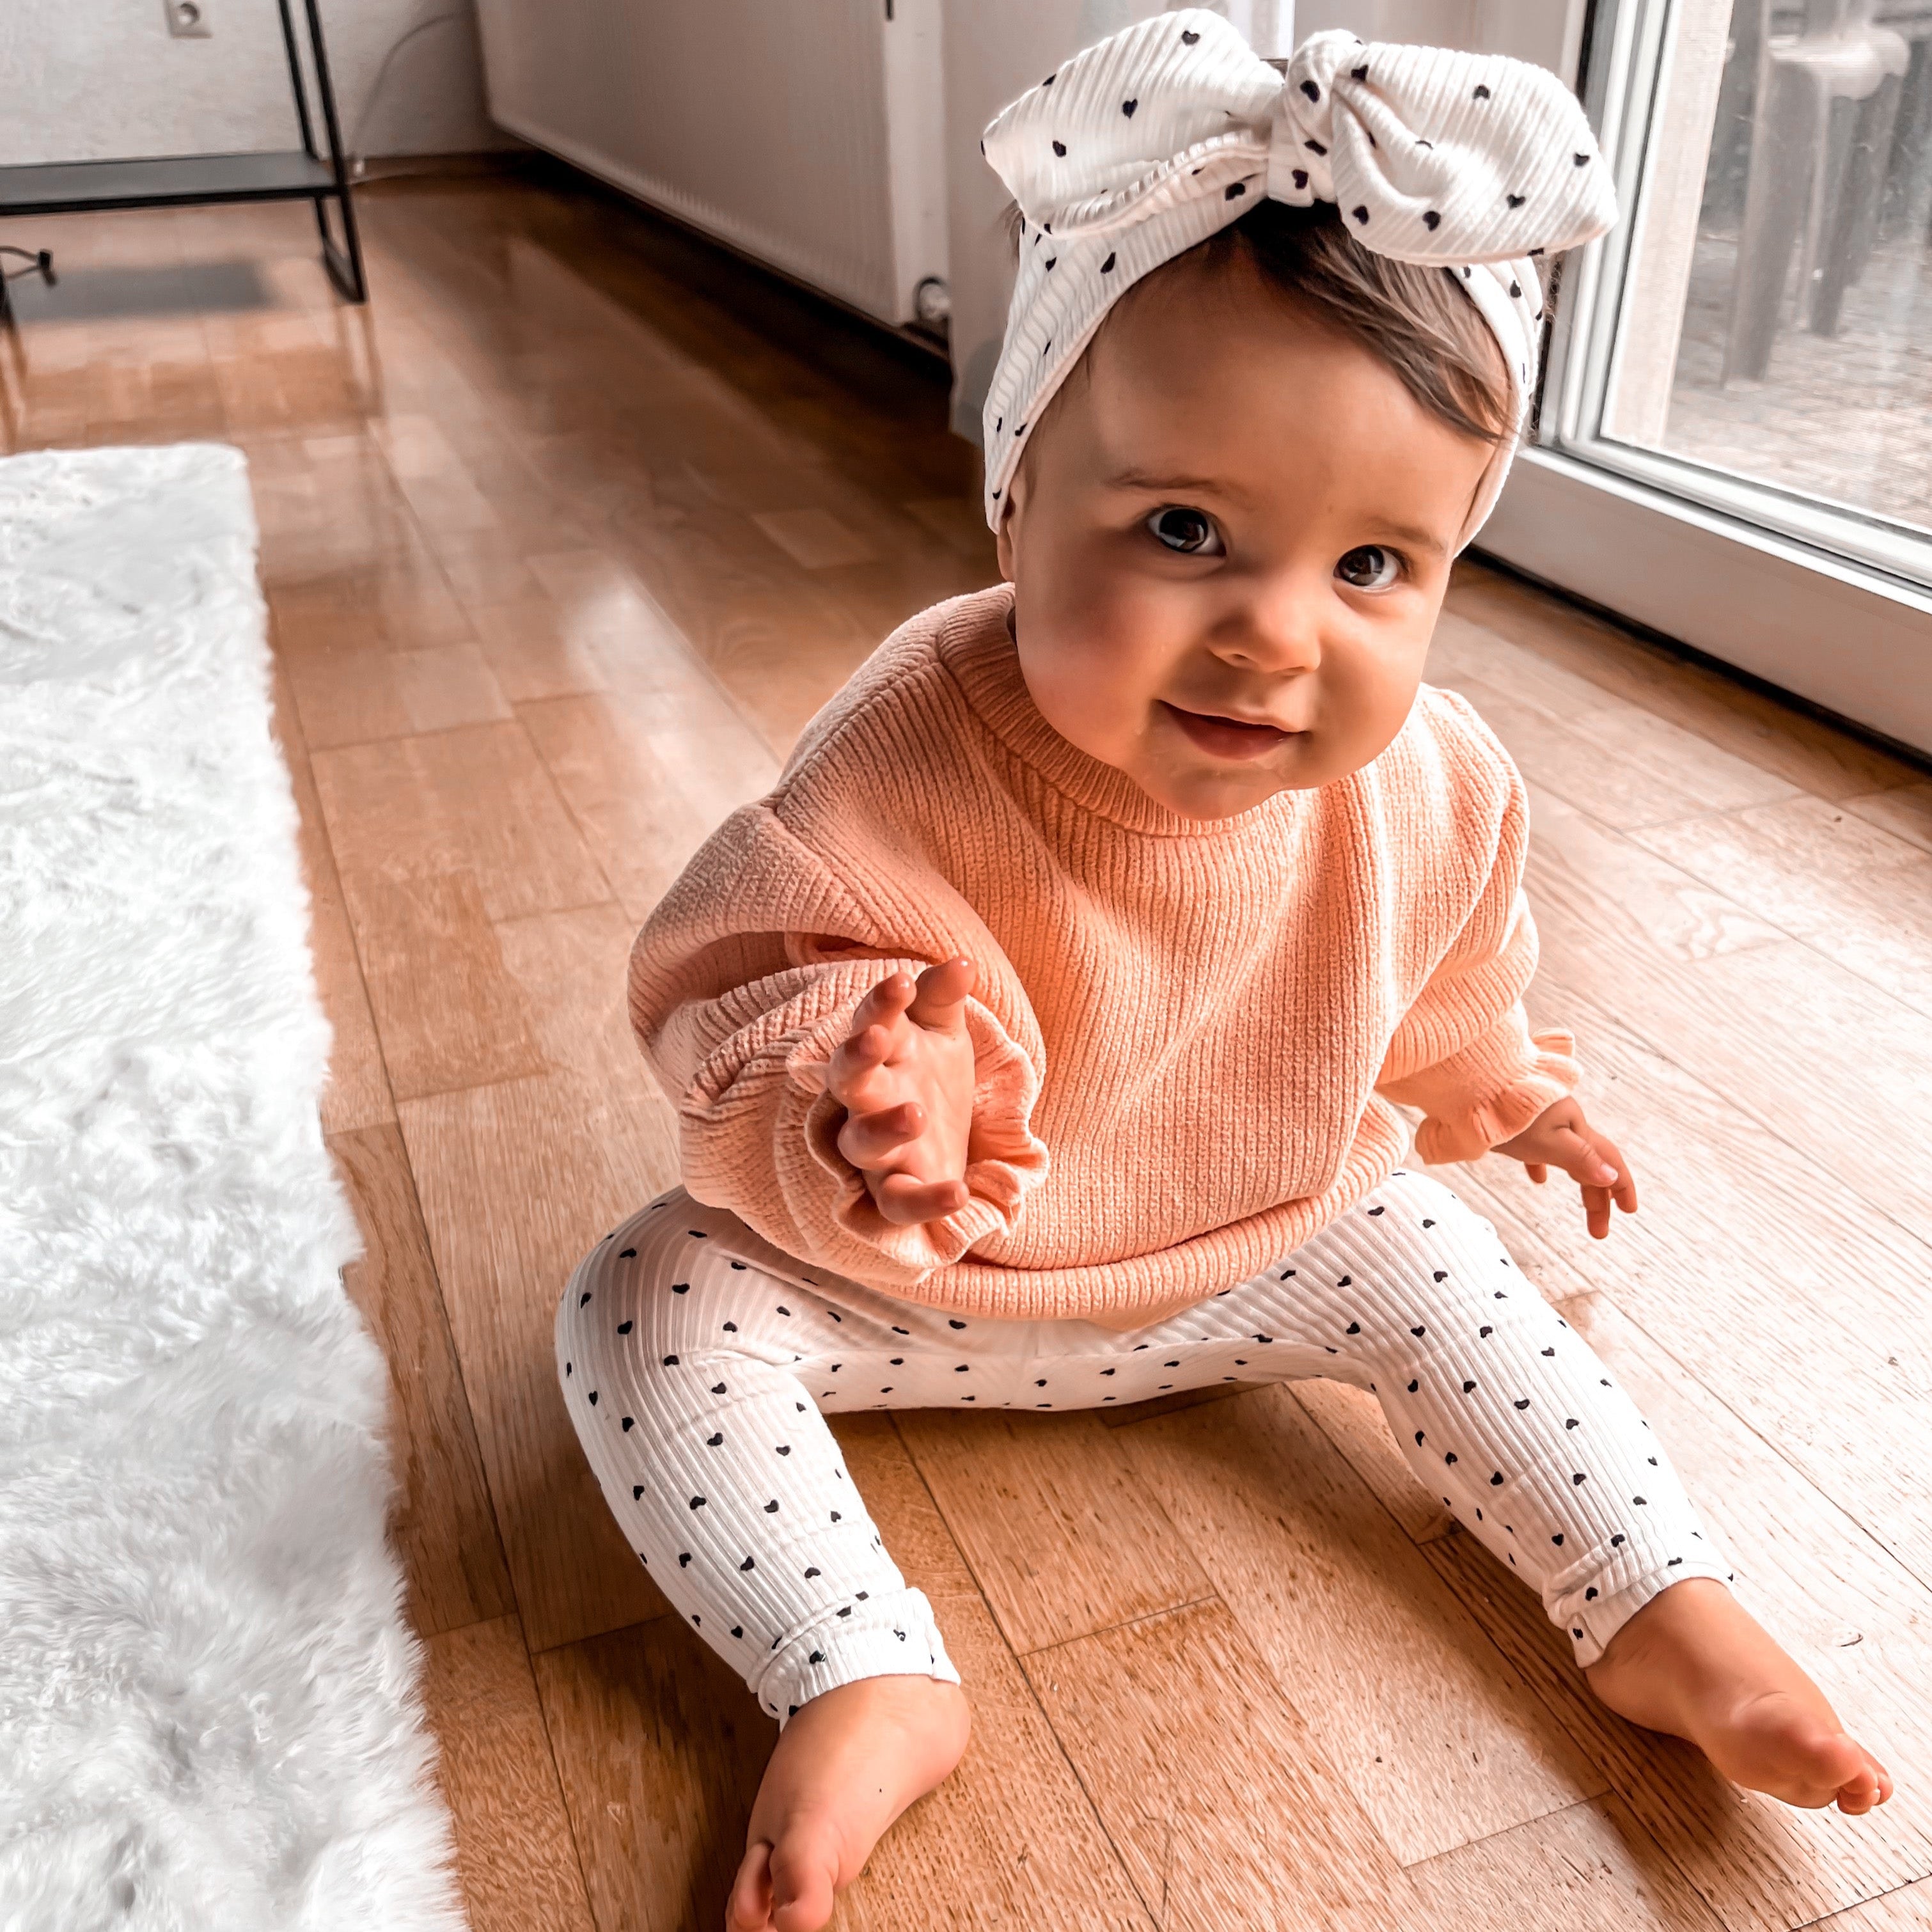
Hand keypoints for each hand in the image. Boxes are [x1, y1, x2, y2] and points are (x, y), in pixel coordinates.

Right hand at [818, 959, 978, 1226]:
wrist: (945, 1140)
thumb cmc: (931, 1075)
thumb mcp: (943, 1032)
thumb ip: (943, 998)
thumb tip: (962, 962)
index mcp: (879, 1055)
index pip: (870, 1022)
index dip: (881, 1004)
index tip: (901, 981)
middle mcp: (867, 1101)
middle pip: (847, 1079)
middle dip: (855, 1059)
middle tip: (873, 1037)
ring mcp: (878, 1149)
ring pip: (861, 1143)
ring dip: (883, 1128)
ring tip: (915, 1114)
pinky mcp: (897, 1189)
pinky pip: (899, 1202)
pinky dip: (926, 1202)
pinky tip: (958, 1193)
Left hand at [1493, 1096, 1636, 1239]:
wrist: (1469, 1081)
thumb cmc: (1506, 1111)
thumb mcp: (1548, 1140)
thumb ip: (1580, 1159)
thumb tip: (1611, 1177)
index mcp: (1574, 1125)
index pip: (1607, 1158)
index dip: (1621, 1185)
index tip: (1629, 1211)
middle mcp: (1562, 1120)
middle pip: (1589, 1162)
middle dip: (1598, 1197)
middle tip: (1599, 1232)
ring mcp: (1540, 1121)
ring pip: (1567, 1156)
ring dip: (1578, 1182)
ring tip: (1584, 1208)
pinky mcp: (1516, 1123)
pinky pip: (1537, 1148)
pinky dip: (1542, 1165)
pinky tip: (1538, 1178)